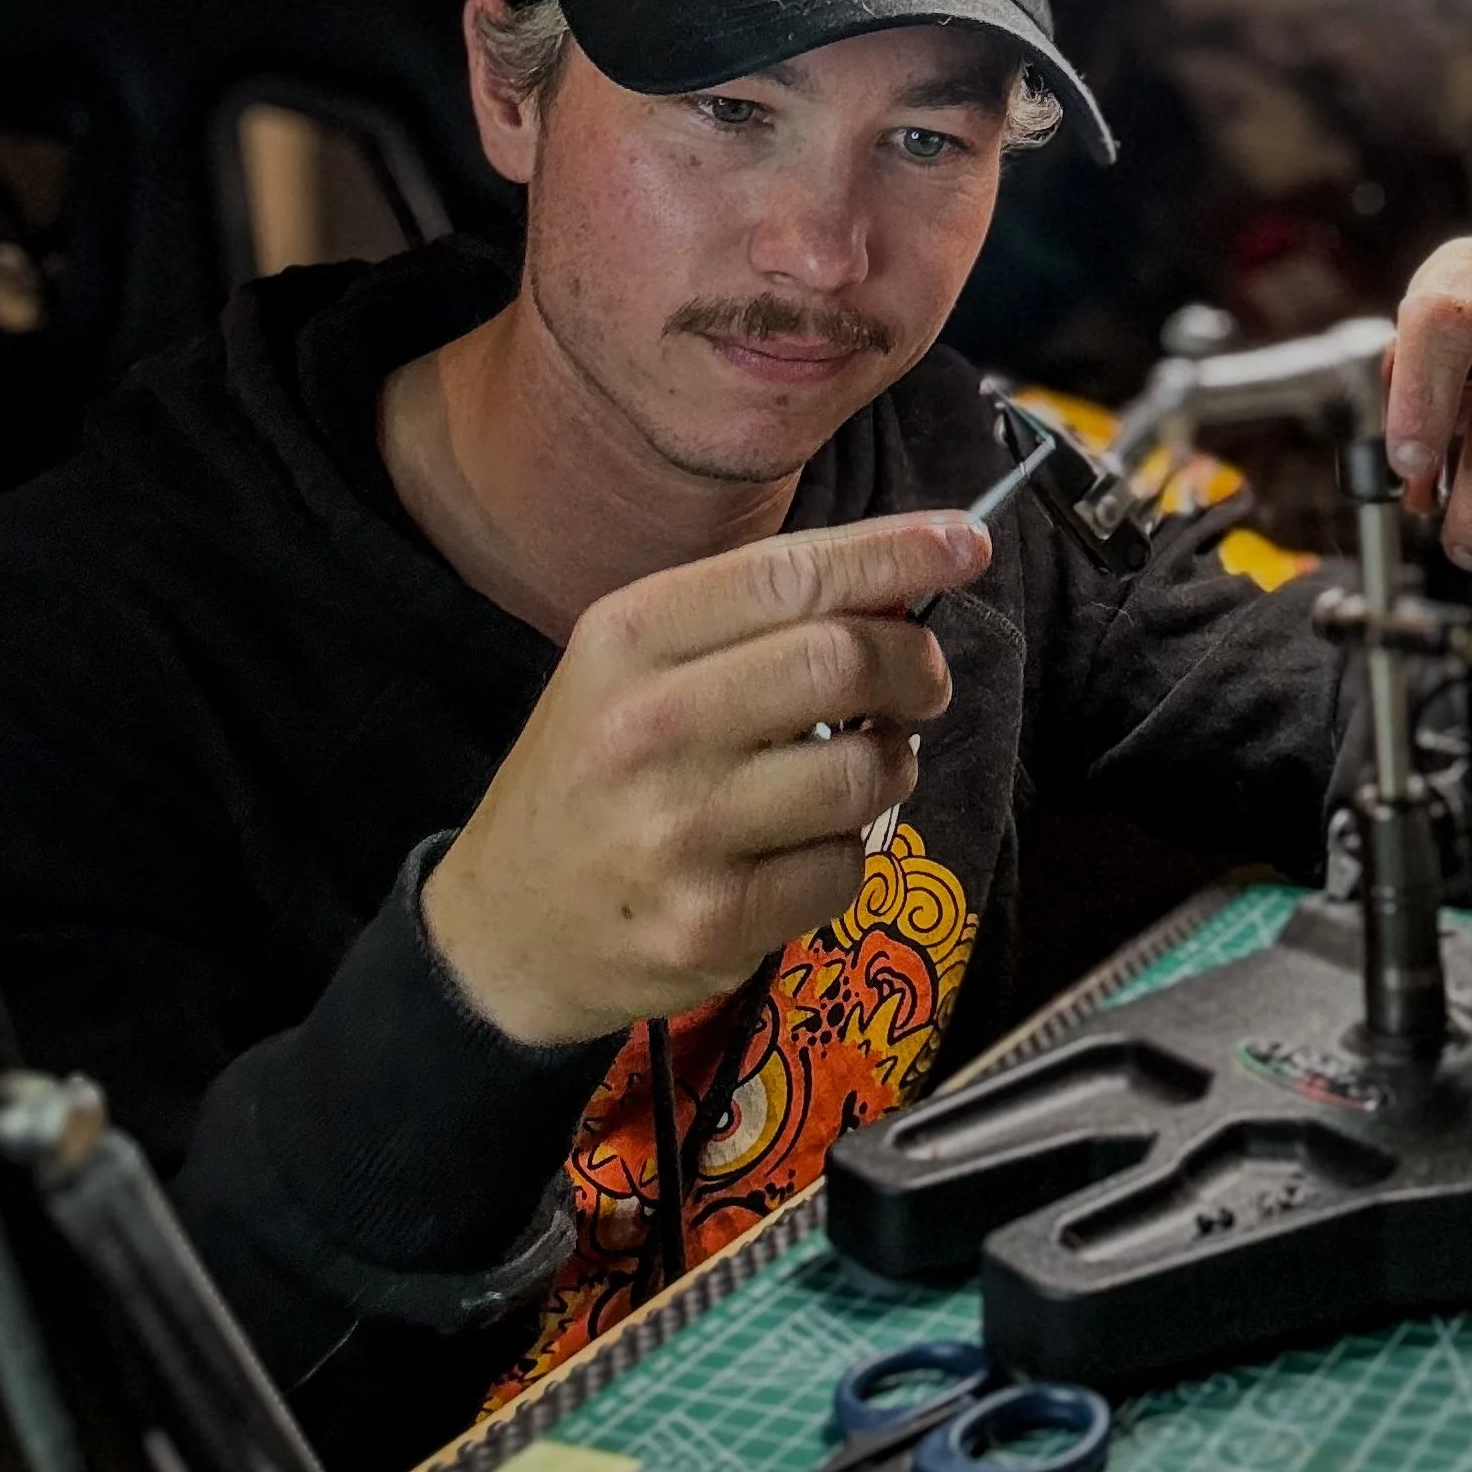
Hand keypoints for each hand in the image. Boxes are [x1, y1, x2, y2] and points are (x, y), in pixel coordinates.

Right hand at [421, 512, 988, 1044]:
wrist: (506, 928)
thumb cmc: (593, 773)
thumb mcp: (636, 664)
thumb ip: (756, 618)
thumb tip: (902, 585)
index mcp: (629, 638)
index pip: (792, 574)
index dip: (897, 554)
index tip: (965, 542)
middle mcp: (649, 726)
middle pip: (842, 660)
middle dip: (915, 665)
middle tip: (924, 681)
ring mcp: (679, 832)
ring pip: (863, 772)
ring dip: (892, 763)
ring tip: (859, 766)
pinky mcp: (710, 924)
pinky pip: (844, 868)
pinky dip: (850, 851)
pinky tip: (803, 846)